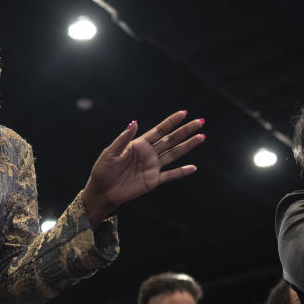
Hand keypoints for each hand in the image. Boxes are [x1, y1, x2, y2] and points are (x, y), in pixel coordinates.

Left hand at [81, 111, 204, 224]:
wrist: (103, 190)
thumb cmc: (104, 169)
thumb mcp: (111, 152)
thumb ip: (124, 139)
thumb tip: (135, 123)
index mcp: (139, 144)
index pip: (159, 130)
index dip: (171, 122)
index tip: (183, 113)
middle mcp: (149, 154)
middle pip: (171, 140)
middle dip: (185, 131)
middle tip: (200, 122)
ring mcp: (152, 167)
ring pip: (174, 154)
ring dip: (187, 146)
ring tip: (201, 137)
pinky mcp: (153, 180)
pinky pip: (170, 175)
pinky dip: (181, 172)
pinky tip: (193, 167)